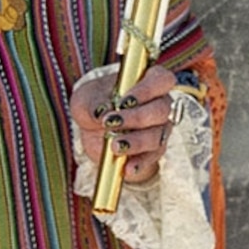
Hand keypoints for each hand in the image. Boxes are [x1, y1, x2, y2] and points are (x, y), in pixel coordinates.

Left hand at [71, 64, 179, 186]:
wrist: (93, 129)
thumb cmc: (94, 103)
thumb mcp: (86, 99)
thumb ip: (94, 102)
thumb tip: (101, 112)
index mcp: (147, 82)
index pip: (161, 80)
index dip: (147, 89)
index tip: (124, 100)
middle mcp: (159, 105)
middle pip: (161, 110)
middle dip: (136, 118)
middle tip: (111, 122)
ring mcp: (160, 129)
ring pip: (157, 136)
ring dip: (136, 142)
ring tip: (114, 146)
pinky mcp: (153, 151)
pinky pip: (152, 158)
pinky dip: (138, 164)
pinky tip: (126, 168)